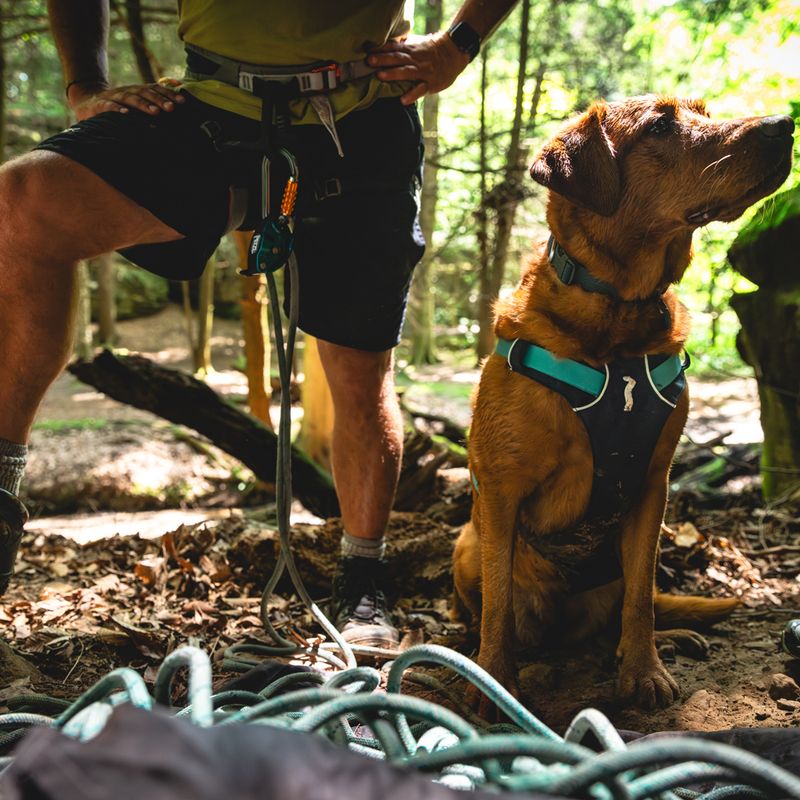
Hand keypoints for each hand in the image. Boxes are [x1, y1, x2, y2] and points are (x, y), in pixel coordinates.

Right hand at [68, 79, 184, 121]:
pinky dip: (118, 110)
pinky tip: (127, 114)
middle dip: (160, 100)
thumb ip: (153, 107)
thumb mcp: (136, 106)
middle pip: (145, 93)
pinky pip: (110, 107)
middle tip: (172, 108)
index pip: (155, 90)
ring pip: (130, 98)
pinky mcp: (101, 105)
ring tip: (155, 112)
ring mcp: (114, 97)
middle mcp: (127, 92)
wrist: (87, 103)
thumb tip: (175, 113)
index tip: (183, 101)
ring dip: (144, 105)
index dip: (169, 94)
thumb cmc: (119, 108)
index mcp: (137, 91)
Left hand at [368, 32, 470, 104]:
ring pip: (407, 72)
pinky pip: (420, 89)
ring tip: (380, 76)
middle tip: (369, 61)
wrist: (454, 52)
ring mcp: (423, 71)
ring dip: (393, 74)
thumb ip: (403, 45)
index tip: (367, 50)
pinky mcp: (431, 83)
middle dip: (383, 59)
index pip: (394, 47)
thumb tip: (388, 44)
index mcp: (411, 49)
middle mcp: (416, 59)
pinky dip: (412, 95)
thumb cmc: (433, 50)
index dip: (381, 48)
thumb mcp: (418, 44)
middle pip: (397, 58)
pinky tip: (403, 100)